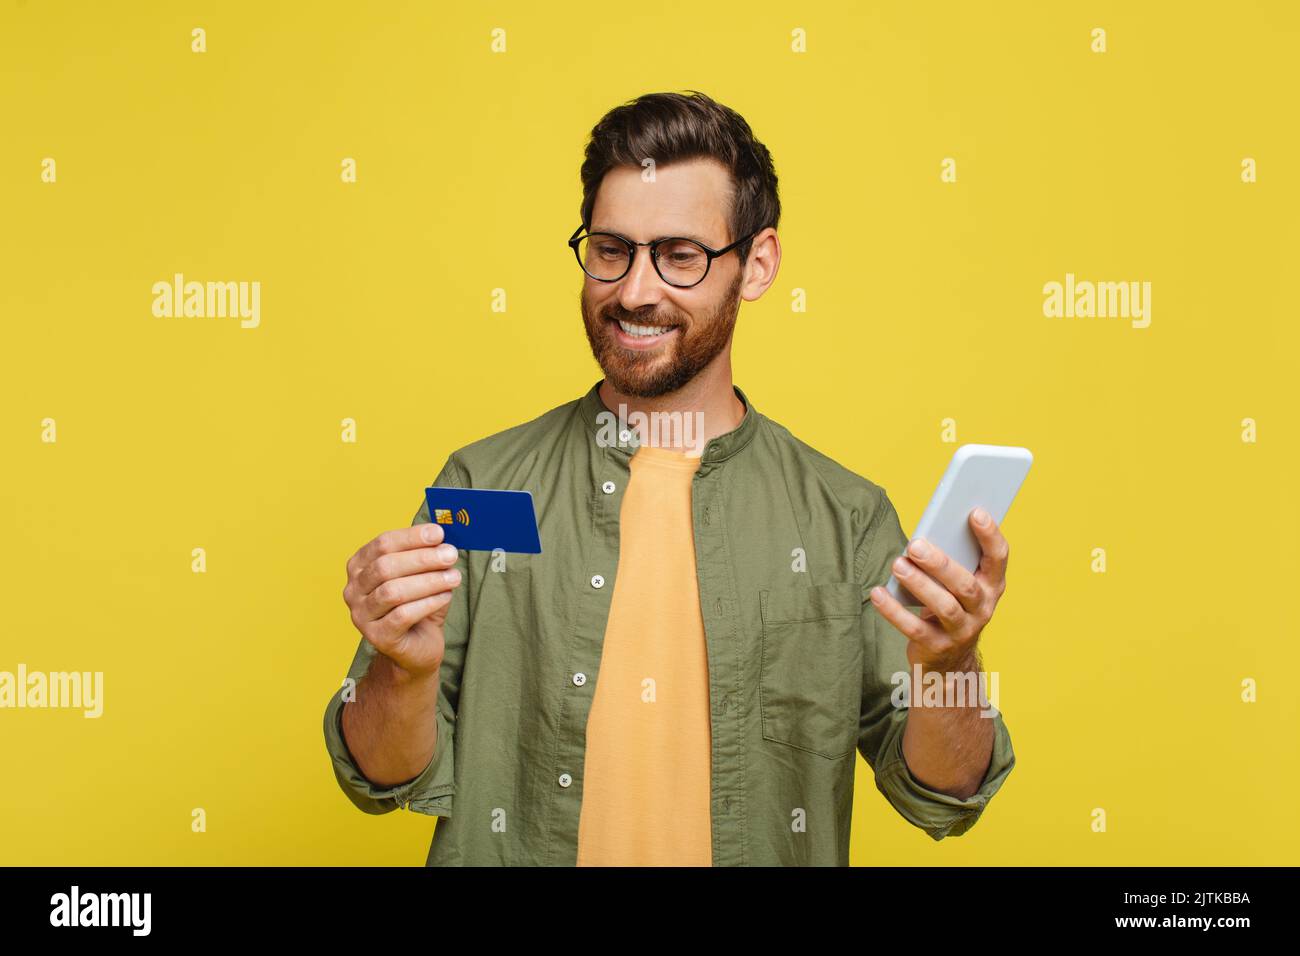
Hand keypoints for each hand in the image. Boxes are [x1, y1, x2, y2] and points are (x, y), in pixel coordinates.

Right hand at [342, 522, 462, 679]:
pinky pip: (402, 615)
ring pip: (393, 592)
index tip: (439, 533)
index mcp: (360, 566)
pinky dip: (428, 603)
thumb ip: (427, 555)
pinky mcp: (377, 636)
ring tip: (454, 577)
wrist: (417, 646)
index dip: (412, 537)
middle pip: (385, 567)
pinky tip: (445, 596)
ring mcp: (361, 615)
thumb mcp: (421, 575)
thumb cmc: (418, 604)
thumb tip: (443, 538)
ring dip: (428, 581)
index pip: (382, 544)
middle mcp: (354, 589)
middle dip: (422, 559)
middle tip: (450, 555)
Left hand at [869, 507, 1008, 672]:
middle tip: (914, 544)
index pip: (998, 558)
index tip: (976, 512)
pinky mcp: (937, 647)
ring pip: (944, 607)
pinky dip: (894, 611)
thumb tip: (924, 533)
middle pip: (965, 584)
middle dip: (940, 563)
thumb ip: (950, 559)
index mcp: (991, 585)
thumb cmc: (950, 604)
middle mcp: (982, 608)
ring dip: (919, 584)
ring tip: (897, 565)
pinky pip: (915, 629)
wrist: (949, 659)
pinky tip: (877, 594)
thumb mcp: (956, 583)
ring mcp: (962, 631)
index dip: (990, 536)